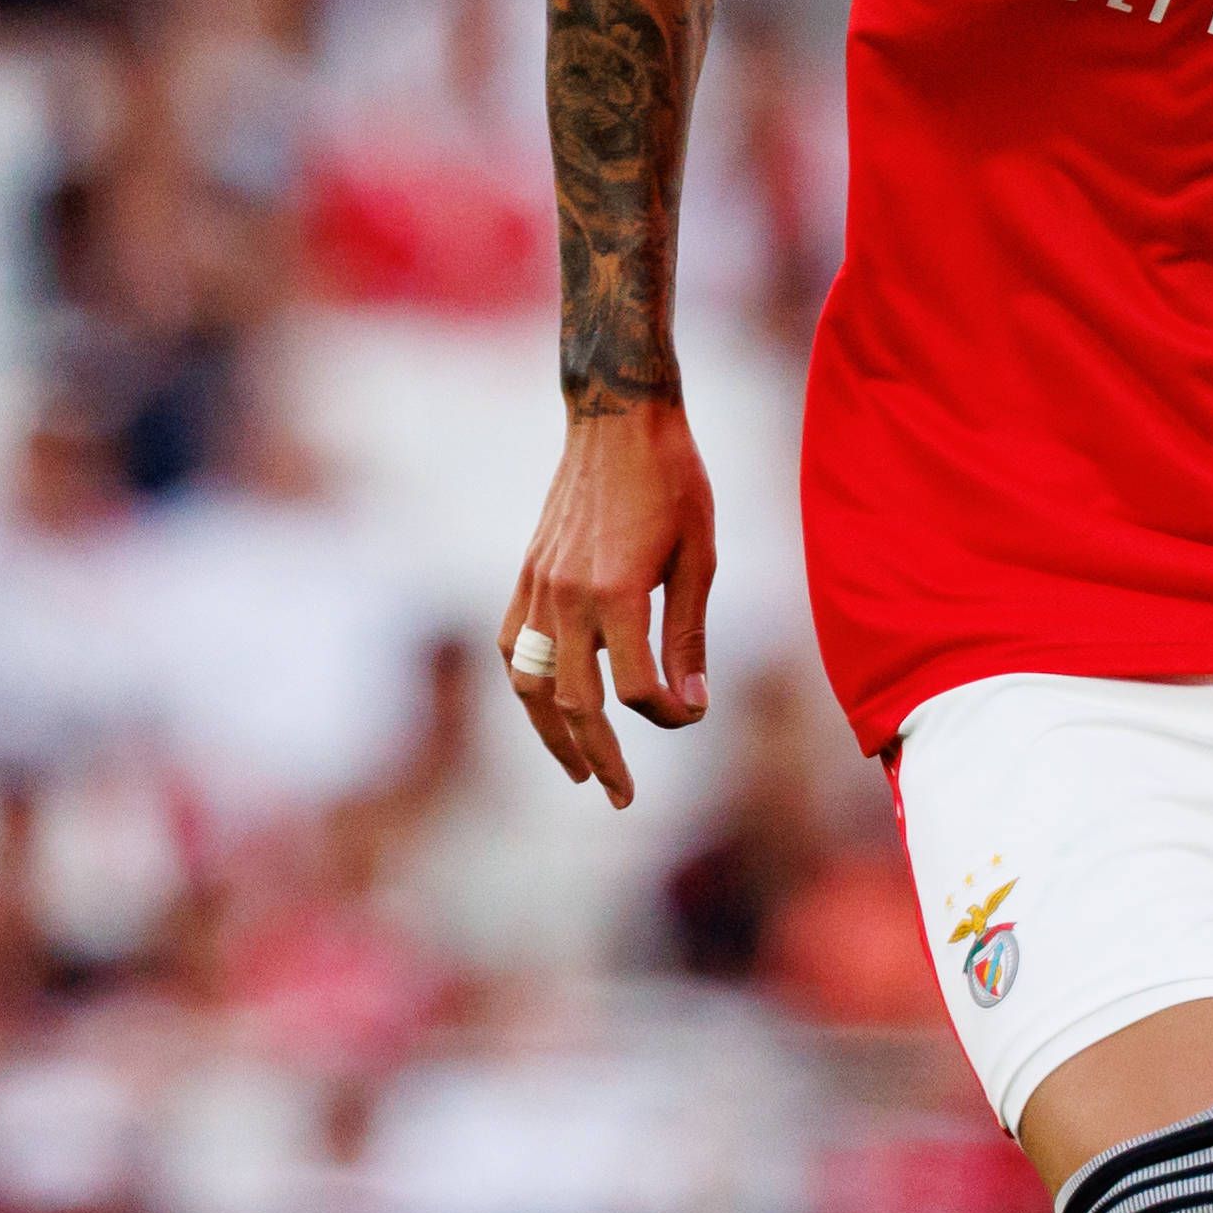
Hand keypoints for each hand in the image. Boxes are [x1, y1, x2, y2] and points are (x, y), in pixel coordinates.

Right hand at [502, 398, 717, 807]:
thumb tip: (690, 704)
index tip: (692, 713)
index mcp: (616, 592)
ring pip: (530, 684)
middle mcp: (567, 596)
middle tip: (622, 797)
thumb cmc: (673, 479)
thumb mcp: (699, 555)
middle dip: (601, 756)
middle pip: (575, 703)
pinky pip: (513, 647)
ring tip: (580, 767)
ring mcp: (537, 586)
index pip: (632, 689)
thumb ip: (689, 633)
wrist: (616, 415)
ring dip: (552, 735)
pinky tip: (549, 707)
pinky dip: (527, 686)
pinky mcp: (526, 574)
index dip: (665, 714)